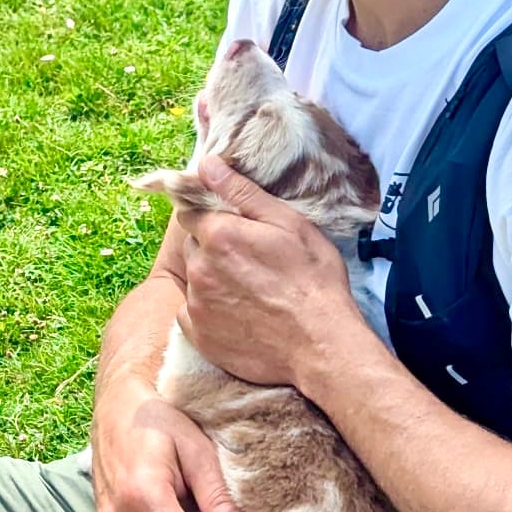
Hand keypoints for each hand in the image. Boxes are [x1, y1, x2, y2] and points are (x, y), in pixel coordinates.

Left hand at [176, 156, 354, 385]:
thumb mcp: (288, 224)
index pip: (191, 213)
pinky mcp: (199, 336)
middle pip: (193, 247)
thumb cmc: (312, 282)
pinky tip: (240, 315)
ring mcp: (196, 305)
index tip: (234, 228)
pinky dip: (210, 312)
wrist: (320, 346)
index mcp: (219, 235)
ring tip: (250, 291)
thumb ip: (242, 193)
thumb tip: (207, 165)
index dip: (211, 217)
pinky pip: (193, 314)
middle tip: (250, 261)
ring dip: (212, 280)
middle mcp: (199, 269)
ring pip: (194, 281)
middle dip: (213, 248)